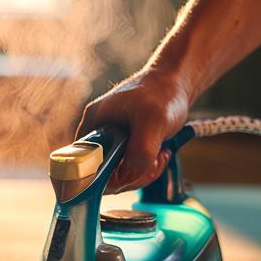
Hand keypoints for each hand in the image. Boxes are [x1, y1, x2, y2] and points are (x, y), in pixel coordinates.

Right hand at [76, 69, 190, 192]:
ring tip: (160, 154)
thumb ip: (139, 151)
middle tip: (153, 161)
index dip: (105, 178)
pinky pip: (131, 169)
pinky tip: (160, 153)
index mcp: (93, 125)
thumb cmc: (162, 94)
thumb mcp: (153, 121)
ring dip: (143, 172)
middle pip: (103, 175)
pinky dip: (147, 168)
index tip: (131, 173)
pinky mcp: (125, 147)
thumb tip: (127, 177)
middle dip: (131, 175)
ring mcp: (111, 142)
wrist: (176, 82)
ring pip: (119, 174)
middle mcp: (97, 135)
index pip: (84, 166)